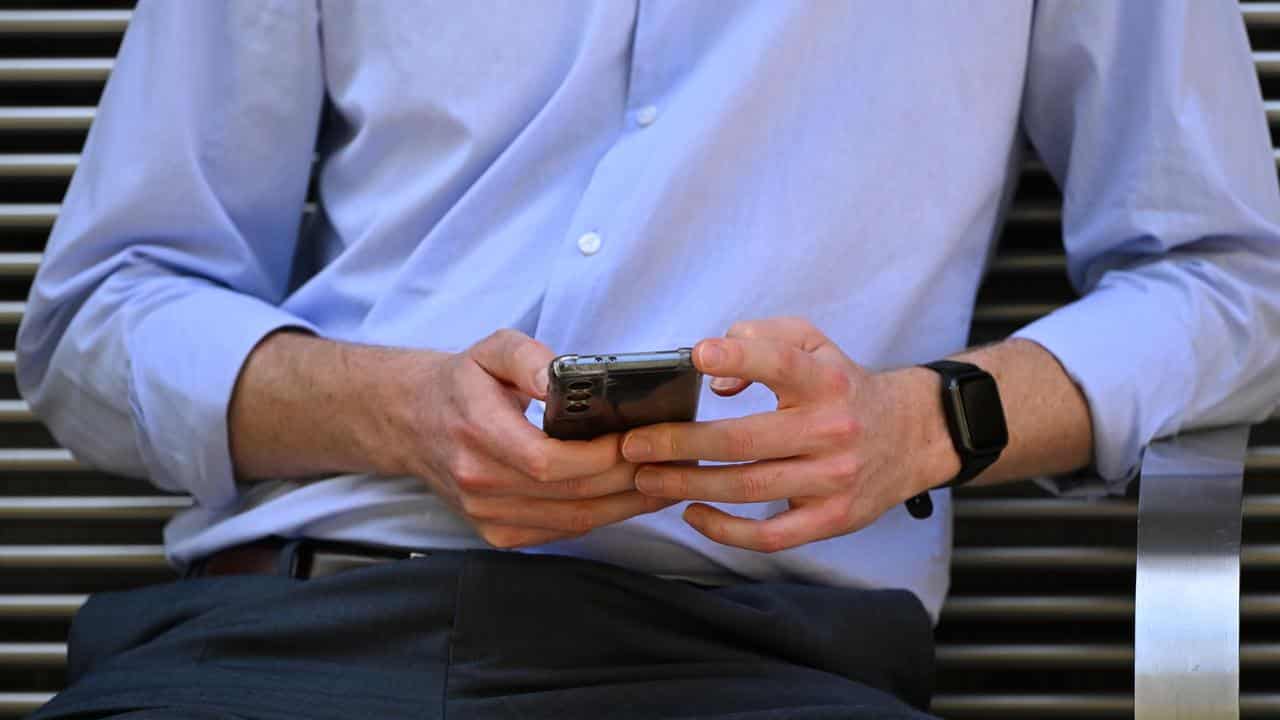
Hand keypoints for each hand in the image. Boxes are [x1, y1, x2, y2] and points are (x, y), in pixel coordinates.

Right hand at [376, 329, 672, 548]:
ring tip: (668, 481)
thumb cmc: (463, 382)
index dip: (600, 457)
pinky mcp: (497, 534)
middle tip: (674, 459)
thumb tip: (559, 375)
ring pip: (574, 521)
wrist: (412, 421)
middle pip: (571, 494)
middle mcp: (478, 483)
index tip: (639, 439)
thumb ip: (526, 356)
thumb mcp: (491, 349)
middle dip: (630, 480)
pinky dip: (603, 517)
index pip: (548, 462)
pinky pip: (562, 532)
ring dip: (628, 505)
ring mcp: (486, 516)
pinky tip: (632, 498)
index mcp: (476, 433)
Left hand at [620, 318, 957, 552]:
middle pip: (744, 440)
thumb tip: (716, 377)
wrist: (909, 436)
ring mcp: (834, 480)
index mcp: (826, 381)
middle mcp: (833, 430)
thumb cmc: (843, 386)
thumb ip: (762, 339)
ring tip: (645, 476)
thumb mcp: (813, 343)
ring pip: (748, 488)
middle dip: (679, 443)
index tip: (697, 355)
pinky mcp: (831, 519)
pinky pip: (770, 535)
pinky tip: (692, 513)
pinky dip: (725, 530)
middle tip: (634, 443)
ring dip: (688, 484)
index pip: (781, 364)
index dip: (740, 356)